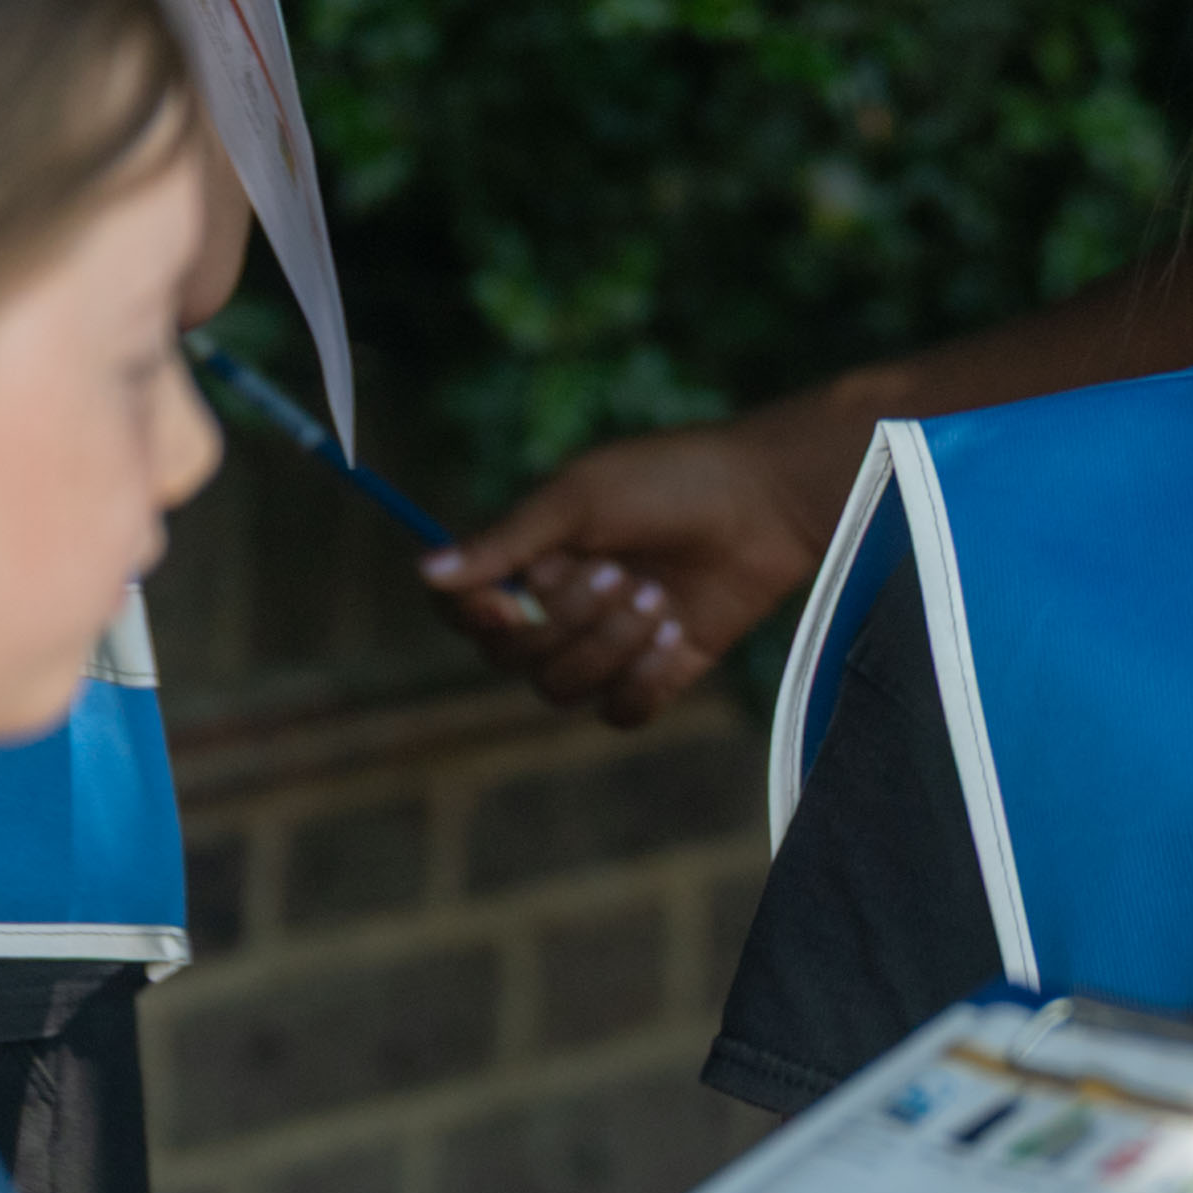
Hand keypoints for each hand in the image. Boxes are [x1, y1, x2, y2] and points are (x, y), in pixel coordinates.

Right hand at [429, 407, 875, 722]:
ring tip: (658, 597)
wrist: (767, 503)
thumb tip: (425, 572)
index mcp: (527, 559)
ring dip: (609, 647)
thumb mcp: (581, 496)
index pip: (463, 611)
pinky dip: (642, 681)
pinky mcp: (653, 673)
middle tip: (621, 572)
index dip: (475, 617)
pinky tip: (677, 635)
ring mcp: (604, 644)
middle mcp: (555, 607)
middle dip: (566, 621)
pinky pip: (618, 712)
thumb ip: (506, 540)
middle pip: (510, 657)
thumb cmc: (671, 480)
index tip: (508, 600)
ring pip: (561, 688)